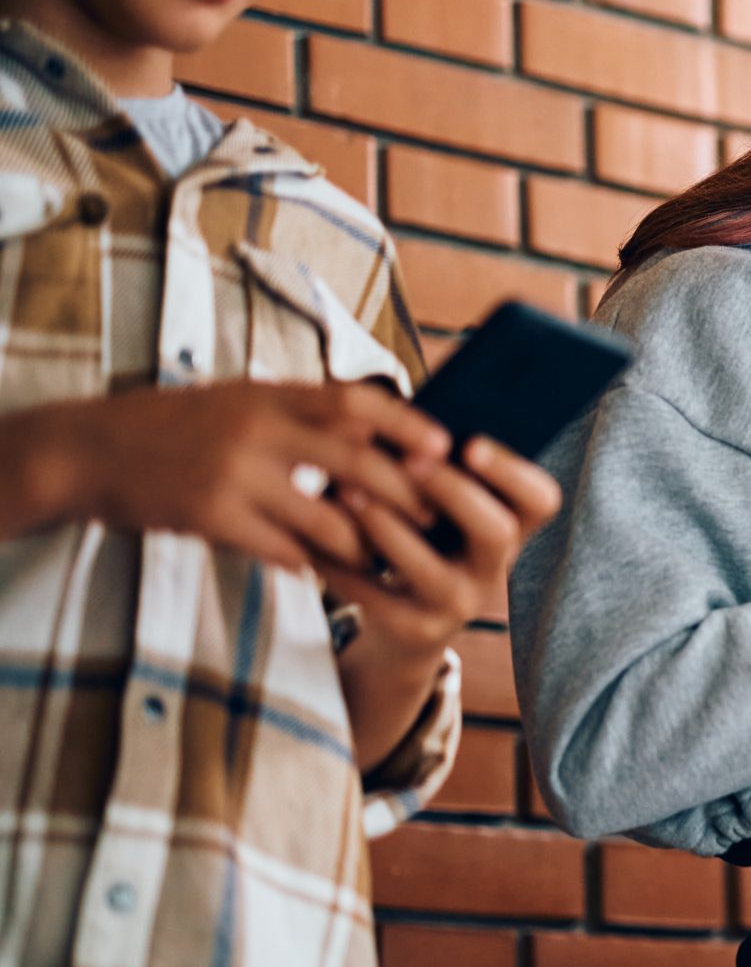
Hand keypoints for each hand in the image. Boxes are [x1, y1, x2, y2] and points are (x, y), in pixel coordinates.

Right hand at [31, 380, 446, 567]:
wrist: (89, 449)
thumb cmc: (177, 423)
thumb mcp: (240, 400)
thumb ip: (300, 411)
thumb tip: (377, 425)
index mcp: (269, 395)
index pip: (357, 402)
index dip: (408, 425)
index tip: (446, 447)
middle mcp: (258, 431)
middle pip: (359, 465)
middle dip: (405, 497)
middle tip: (434, 519)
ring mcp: (236, 477)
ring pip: (329, 521)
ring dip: (362, 546)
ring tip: (379, 558)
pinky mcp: (213, 519)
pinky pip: (285, 552)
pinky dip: (310, 564)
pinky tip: (321, 571)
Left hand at [313, 436, 562, 656]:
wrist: (402, 622)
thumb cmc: (417, 537)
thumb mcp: (432, 500)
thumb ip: (422, 454)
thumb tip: (384, 396)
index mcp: (509, 525)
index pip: (541, 500)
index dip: (513, 472)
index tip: (471, 444)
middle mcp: (495, 568)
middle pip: (498, 531)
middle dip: (453, 492)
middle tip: (411, 460)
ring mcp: (460, 604)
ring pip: (433, 570)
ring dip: (389, 527)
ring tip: (348, 491)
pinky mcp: (417, 631)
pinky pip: (379, 598)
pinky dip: (344, 567)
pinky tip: (314, 541)